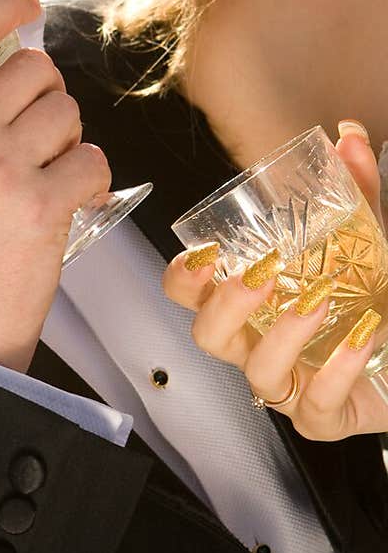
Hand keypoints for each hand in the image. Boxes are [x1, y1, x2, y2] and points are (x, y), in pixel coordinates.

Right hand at [0, 0, 109, 372]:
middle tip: (36, 139)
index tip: (24, 1)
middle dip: (47, 96)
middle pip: (32, 70)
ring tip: (43, 183)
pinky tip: (64, 209)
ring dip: (69, 142)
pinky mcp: (42, 206)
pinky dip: (88, 182)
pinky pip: (92, 161)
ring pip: (69, 112)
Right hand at [164, 124, 387, 440]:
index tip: (205, 252)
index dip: (183, 278)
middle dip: (226, 306)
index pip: (191, 295)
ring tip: (321, 300)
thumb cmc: (375, 297)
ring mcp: (291, 386)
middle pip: (208, 338)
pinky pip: (316, 406)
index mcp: (254, 304)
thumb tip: (346, 134)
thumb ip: (357, 192)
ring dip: (283, 334)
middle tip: (261, 273)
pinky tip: (363, 336)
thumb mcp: (368, 241)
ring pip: (258, 376)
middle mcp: (259, 345)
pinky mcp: (326, 418)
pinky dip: (337, 369)